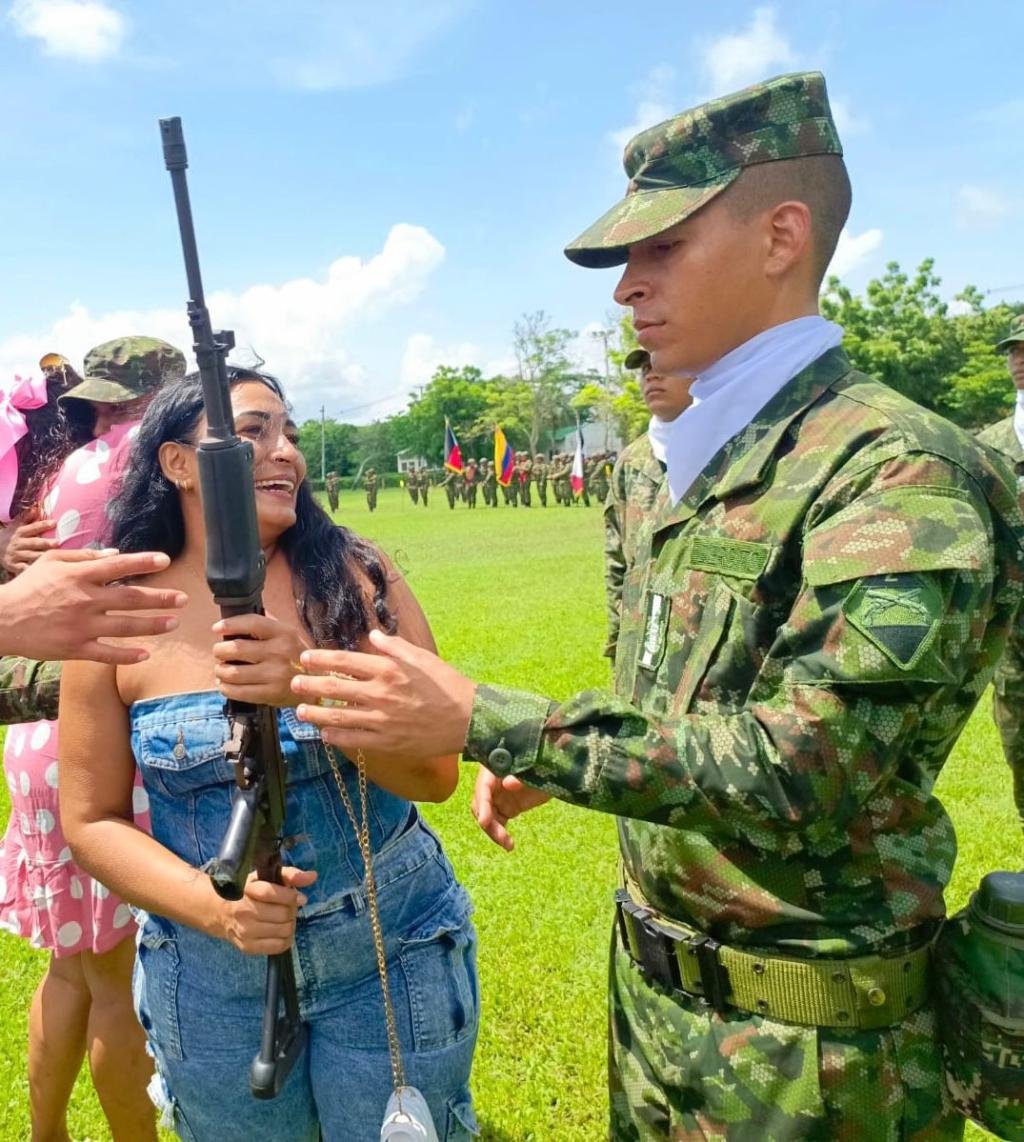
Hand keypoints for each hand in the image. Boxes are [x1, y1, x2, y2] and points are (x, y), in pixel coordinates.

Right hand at [0, 548, 186, 663]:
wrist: (1, 620)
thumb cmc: (27, 587)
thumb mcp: (51, 562)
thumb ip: (84, 556)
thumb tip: (115, 555)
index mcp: (79, 576)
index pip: (118, 566)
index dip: (143, 562)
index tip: (165, 561)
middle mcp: (84, 600)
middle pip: (131, 599)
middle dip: (161, 598)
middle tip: (183, 598)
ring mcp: (81, 627)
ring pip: (126, 627)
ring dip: (153, 625)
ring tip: (173, 622)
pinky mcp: (75, 649)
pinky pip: (107, 654)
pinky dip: (128, 655)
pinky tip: (146, 653)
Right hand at [1, 515, 58, 573]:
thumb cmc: (11, 536)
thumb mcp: (16, 525)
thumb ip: (26, 517)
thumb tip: (36, 506)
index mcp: (20, 532)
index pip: (33, 527)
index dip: (43, 525)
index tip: (54, 523)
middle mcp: (18, 543)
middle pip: (33, 542)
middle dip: (45, 543)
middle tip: (57, 542)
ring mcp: (16, 555)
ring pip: (31, 556)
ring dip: (42, 556)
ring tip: (54, 556)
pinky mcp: (14, 566)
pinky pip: (24, 568)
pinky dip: (31, 569)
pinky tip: (42, 570)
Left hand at [212, 613, 309, 706]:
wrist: (316, 683)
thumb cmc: (295, 657)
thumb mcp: (288, 636)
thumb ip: (265, 628)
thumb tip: (232, 626)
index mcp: (284, 633)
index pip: (252, 623)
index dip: (230, 624)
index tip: (217, 628)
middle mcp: (279, 652)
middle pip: (236, 648)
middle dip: (220, 650)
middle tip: (219, 652)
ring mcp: (275, 674)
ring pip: (233, 672)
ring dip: (220, 670)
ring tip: (221, 669)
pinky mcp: (271, 694)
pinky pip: (238, 691)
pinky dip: (226, 688)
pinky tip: (226, 684)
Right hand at [215, 866, 317, 954]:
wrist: (221, 912)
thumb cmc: (249, 891)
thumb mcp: (266, 877)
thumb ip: (290, 875)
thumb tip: (313, 876)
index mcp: (247, 890)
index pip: (270, 893)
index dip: (290, 896)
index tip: (300, 898)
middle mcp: (243, 911)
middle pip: (282, 914)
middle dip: (291, 910)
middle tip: (289, 907)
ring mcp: (244, 931)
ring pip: (283, 930)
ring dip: (290, 924)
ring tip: (284, 918)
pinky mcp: (247, 947)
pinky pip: (278, 947)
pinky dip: (286, 939)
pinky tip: (281, 931)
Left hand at [292, 629, 475, 760]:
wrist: (468, 719)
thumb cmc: (447, 685)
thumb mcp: (422, 657)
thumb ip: (394, 646)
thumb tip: (372, 635)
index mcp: (389, 669)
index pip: (344, 661)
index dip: (321, 659)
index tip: (305, 658)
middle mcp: (381, 693)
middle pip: (335, 688)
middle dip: (310, 685)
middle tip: (294, 683)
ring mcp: (382, 719)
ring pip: (339, 716)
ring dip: (316, 713)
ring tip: (301, 711)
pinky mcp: (387, 741)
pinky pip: (354, 739)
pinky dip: (337, 736)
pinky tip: (325, 734)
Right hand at [471, 769, 550, 851]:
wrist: (554, 770)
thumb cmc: (544, 763)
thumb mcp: (536, 769)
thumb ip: (520, 775)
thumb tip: (508, 784)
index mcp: (496, 767)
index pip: (483, 785)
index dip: (482, 803)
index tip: (484, 821)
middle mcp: (492, 782)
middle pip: (481, 804)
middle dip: (487, 822)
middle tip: (501, 837)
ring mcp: (497, 796)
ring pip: (486, 816)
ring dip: (494, 832)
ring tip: (508, 845)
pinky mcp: (504, 808)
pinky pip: (496, 823)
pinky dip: (500, 834)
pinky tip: (509, 845)